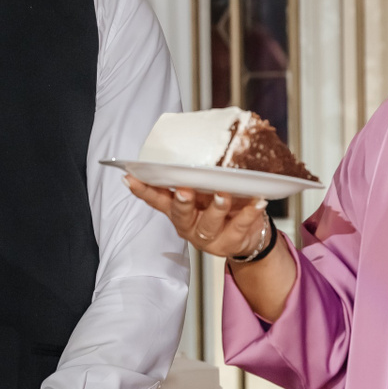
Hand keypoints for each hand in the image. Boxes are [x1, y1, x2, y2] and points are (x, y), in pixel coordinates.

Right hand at [122, 177, 269, 259]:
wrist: (248, 236)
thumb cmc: (223, 207)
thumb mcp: (205, 192)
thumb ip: (197, 178)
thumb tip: (192, 145)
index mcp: (179, 210)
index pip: (157, 199)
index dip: (143, 190)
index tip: (130, 177)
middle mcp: (189, 226)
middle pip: (181, 215)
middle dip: (182, 203)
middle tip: (185, 191)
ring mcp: (209, 238)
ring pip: (209, 224)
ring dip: (216, 208)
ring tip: (224, 194)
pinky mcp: (231, 243)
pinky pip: (240, 227)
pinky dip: (249, 214)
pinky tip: (257, 201)